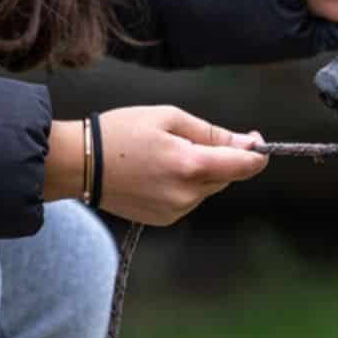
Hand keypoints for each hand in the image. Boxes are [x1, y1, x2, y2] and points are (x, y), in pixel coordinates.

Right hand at [44, 107, 267, 225]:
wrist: (81, 164)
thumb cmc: (120, 133)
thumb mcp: (168, 118)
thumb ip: (212, 133)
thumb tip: (247, 144)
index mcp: (190, 165)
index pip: (245, 166)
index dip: (257, 154)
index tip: (254, 141)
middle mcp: (187, 194)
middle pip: (227, 177)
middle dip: (221, 158)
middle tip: (191, 139)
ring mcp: (176, 210)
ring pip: (209, 188)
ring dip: (201, 172)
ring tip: (167, 156)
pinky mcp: (165, 219)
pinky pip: (190, 199)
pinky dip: (185, 186)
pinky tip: (159, 173)